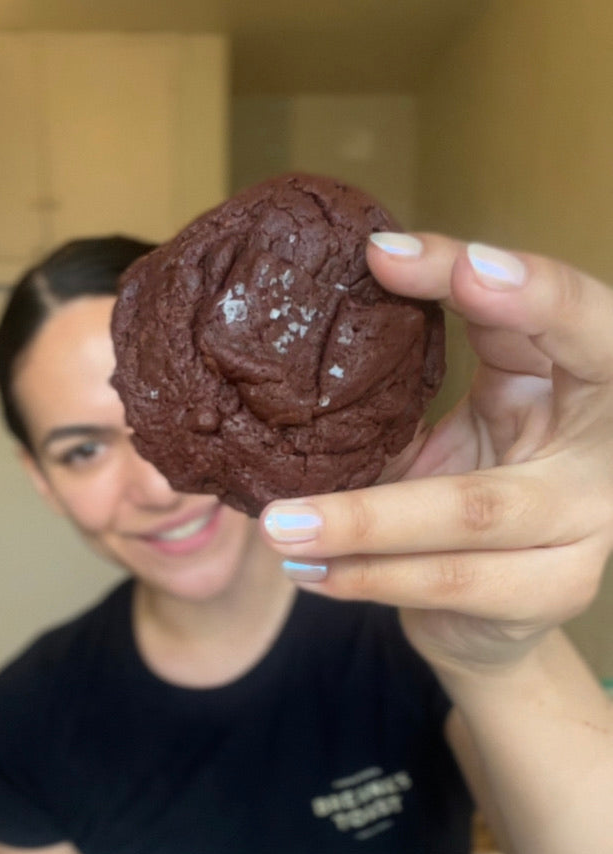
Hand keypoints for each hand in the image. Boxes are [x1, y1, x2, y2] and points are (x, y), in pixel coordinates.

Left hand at [260, 234, 612, 673]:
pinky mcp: (552, 588)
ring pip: (470, 523)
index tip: (399, 259)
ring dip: (360, 528)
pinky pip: (451, 584)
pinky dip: (368, 577)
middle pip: (499, 473)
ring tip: (279, 529)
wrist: (509, 585)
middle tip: (292, 483)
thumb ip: (435, 349)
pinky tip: (309, 571)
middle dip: (388, 482)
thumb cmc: (485, 464)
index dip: (518, 291)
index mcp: (590, 374)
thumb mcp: (476, 393)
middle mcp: (603, 451)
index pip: (575, 318)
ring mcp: (585, 529)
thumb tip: (350, 272)